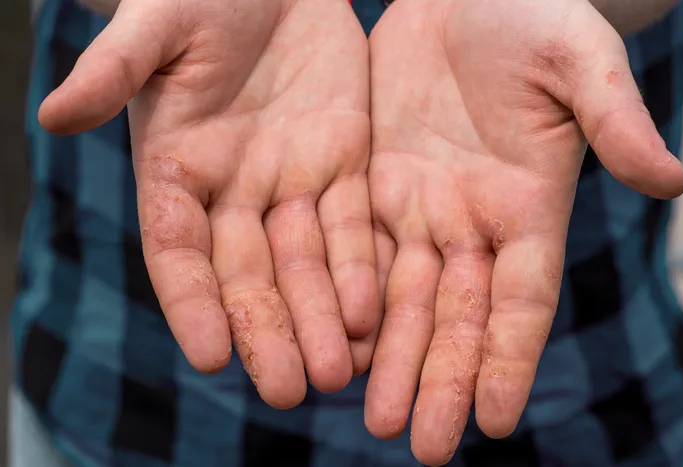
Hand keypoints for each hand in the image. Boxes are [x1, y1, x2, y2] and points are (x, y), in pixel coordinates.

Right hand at [39, 0, 377, 408]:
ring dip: (322, 320)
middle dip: (268, 331)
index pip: (178, 252)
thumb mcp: (155, 26)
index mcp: (177, 170)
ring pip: (307, 264)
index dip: (191, 303)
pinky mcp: (344, 164)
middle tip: (288, 392)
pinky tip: (371, 318)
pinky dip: (360, 272)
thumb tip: (52, 113)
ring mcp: (291, 183)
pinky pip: (354, 226)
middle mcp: (234, 192)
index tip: (208, 356)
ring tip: (337, 374)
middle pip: (249, 275)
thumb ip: (114, 70)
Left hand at [364, 0, 682, 463]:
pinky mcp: (374, 183)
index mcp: (526, 205)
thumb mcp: (578, 60)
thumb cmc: (533, 15)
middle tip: (420, 446)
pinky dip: (348, 303)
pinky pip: (356, 253)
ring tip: (373, 419)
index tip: (496, 422)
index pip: (521, 300)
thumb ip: (614, 118)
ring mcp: (420, 206)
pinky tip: (336, 346)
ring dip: (389, 358)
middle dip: (440, 379)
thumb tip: (671, 179)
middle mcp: (471, 221)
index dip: (509, 359)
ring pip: (401, 298)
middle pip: (456, 316)